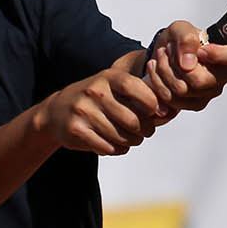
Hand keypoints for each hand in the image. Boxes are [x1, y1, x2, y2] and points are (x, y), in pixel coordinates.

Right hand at [36, 67, 160, 155]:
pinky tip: (118, 145)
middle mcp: (95, 92)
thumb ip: (139, 94)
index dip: (152, 102)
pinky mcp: (77, 131)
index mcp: (108, 77)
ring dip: (132, 142)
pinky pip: (108, 147)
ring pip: (121, 136)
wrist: (57, 112)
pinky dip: (118, 150)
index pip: (137, 88)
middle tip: (146, 132)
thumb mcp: (113, 87)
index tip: (156, 112)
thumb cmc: (96, 100)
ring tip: (132, 139)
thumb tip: (169, 111)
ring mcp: (84, 111)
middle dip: (145, 130)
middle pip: (132, 119)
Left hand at [142, 20, 226, 117]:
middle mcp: (222, 77)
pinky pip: (171, 99)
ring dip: (164, 71)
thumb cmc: (178, 41)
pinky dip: (158, 83)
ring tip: (161, 57)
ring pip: (181, 90)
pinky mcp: (193, 104)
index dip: (220, 54)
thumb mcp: (180, 29)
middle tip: (168, 50)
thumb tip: (189, 62)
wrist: (163, 55)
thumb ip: (186, 39)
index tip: (201, 49)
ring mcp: (208, 94)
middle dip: (176, 63)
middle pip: (200, 81)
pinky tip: (157, 71)